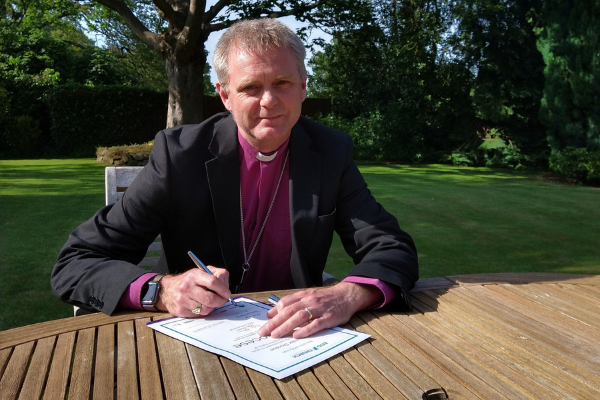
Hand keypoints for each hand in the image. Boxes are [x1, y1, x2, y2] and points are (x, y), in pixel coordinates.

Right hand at [155, 266, 231, 317]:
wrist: (167, 289)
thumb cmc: (189, 281)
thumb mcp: (202, 271)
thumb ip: (217, 274)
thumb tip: (225, 286)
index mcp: (194, 275)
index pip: (213, 282)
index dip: (223, 289)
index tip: (227, 293)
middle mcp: (186, 287)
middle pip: (210, 299)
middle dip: (220, 301)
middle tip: (223, 300)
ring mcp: (182, 300)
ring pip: (205, 309)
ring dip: (211, 307)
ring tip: (210, 302)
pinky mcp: (180, 311)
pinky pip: (198, 315)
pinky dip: (203, 311)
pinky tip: (200, 305)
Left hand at [257, 282, 382, 338]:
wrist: (347, 295)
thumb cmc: (326, 298)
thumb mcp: (309, 296)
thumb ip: (292, 303)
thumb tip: (272, 313)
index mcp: (304, 295)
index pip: (285, 303)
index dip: (274, 312)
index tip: (266, 322)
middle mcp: (310, 300)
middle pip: (289, 311)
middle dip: (274, 322)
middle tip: (263, 332)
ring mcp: (319, 309)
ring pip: (299, 317)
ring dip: (286, 326)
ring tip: (275, 335)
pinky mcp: (329, 317)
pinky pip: (316, 324)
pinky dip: (305, 330)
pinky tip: (297, 335)